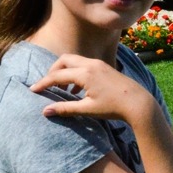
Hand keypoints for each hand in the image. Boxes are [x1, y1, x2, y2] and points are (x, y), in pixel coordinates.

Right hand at [31, 54, 155, 123]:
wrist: (139, 103)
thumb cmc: (114, 107)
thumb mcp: (87, 109)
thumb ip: (65, 108)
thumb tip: (44, 111)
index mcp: (85, 73)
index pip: (57, 75)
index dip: (43, 83)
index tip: (33, 90)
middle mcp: (91, 64)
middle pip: (64, 60)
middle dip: (53, 71)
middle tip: (48, 85)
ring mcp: (100, 64)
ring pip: (75, 61)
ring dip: (66, 72)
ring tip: (63, 90)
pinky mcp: (106, 68)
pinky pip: (85, 65)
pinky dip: (76, 73)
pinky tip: (78, 91)